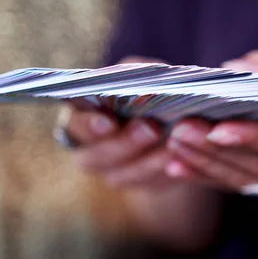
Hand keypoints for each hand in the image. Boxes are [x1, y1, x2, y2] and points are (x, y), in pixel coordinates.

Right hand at [61, 56, 198, 189]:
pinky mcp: (142, 186)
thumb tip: (138, 72)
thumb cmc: (148, 91)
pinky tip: (182, 159)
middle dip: (125, 143)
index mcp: (82, 119)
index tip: (108, 121)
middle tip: (151, 128)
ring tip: (172, 144)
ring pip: (125, 176)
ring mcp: (114, 174)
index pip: (75, 125)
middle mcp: (91, 151)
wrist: (172, 121)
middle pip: (96, 157)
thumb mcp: (141, 76)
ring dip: (150, 161)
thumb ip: (135, 73)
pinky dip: (167, 172)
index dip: (89, 125)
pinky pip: (151, 185)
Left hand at [164, 50, 257, 203]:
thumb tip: (235, 69)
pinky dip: (203, 176)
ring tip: (174, 141)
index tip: (219, 127)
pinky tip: (176, 166)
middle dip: (216, 148)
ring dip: (204, 161)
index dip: (256, 137)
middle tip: (182, 128)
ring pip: (241, 179)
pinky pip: (232, 187)